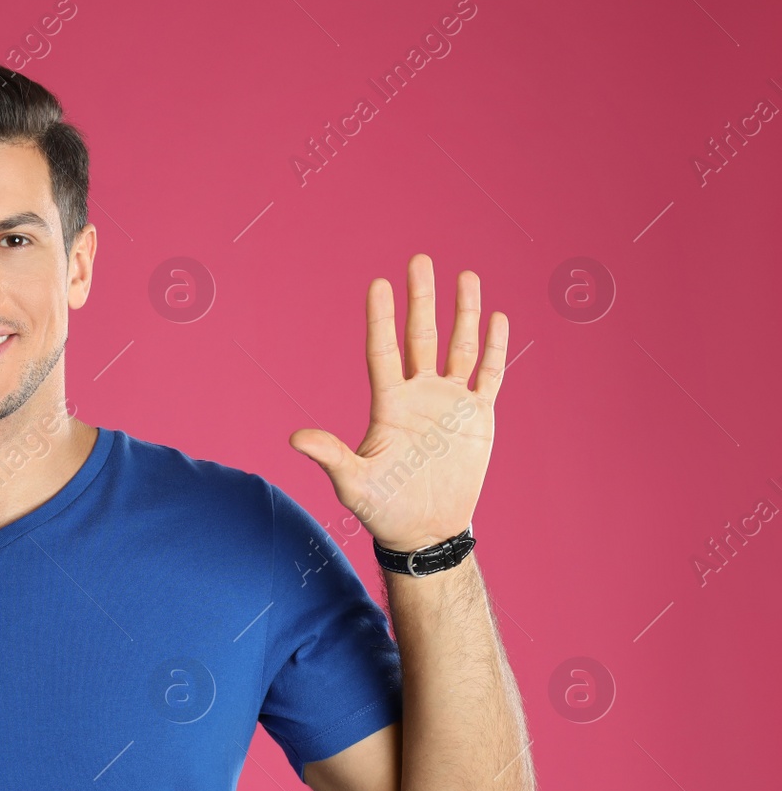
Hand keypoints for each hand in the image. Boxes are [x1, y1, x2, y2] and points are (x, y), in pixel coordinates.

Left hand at [288, 253, 506, 551]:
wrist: (424, 531)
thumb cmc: (383, 508)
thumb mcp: (352, 483)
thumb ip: (330, 456)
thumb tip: (294, 439)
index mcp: (388, 404)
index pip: (383, 350)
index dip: (382, 318)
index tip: (379, 284)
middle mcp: (419, 395)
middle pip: (421, 336)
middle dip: (422, 299)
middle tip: (420, 259)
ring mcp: (450, 403)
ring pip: (459, 347)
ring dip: (464, 313)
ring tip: (466, 276)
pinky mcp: (478, 418)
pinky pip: (488, 375)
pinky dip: (494, 349)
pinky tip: (497, 319)